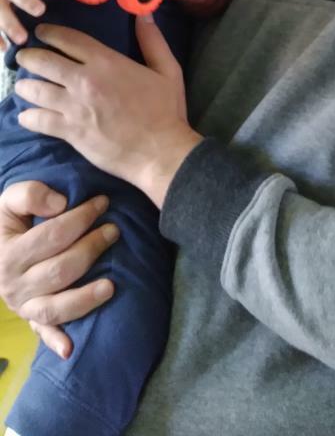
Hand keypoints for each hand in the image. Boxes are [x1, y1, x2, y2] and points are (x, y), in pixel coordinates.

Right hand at [0, 181, 117, 357]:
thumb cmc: (6, 223)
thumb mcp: (9, 200)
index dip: (81, 218)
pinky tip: (71, 349)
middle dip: (91, 248)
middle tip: (114, 230)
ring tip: (112, 285)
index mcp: (9, 254)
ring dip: (86, 297)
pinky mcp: (30, 319)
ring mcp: (23, 306)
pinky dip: (56, 341)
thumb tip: (61, 205)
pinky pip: (44, 333)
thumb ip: (30, 194)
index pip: (53, 235)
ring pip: (57, 307)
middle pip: (60, 270)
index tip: (103, 203)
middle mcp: (14, 285)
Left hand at [15, 19, 201, 206]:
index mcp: (106, 62)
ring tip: (22, 85)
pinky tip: (26, 115)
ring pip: (36, 90)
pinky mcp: (70, 132)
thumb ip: (153, 41)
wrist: (160, 152)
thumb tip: (144, 14)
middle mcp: (85, 81)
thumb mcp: (167, 70)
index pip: (68, 40)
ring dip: (24, 86)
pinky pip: (39, 120)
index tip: (41, 32)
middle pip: (43, 62)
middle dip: (28, 57)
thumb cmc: (166, 110)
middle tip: (23, 57)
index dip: (49, 33)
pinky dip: (28, 116)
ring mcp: (74, 108)